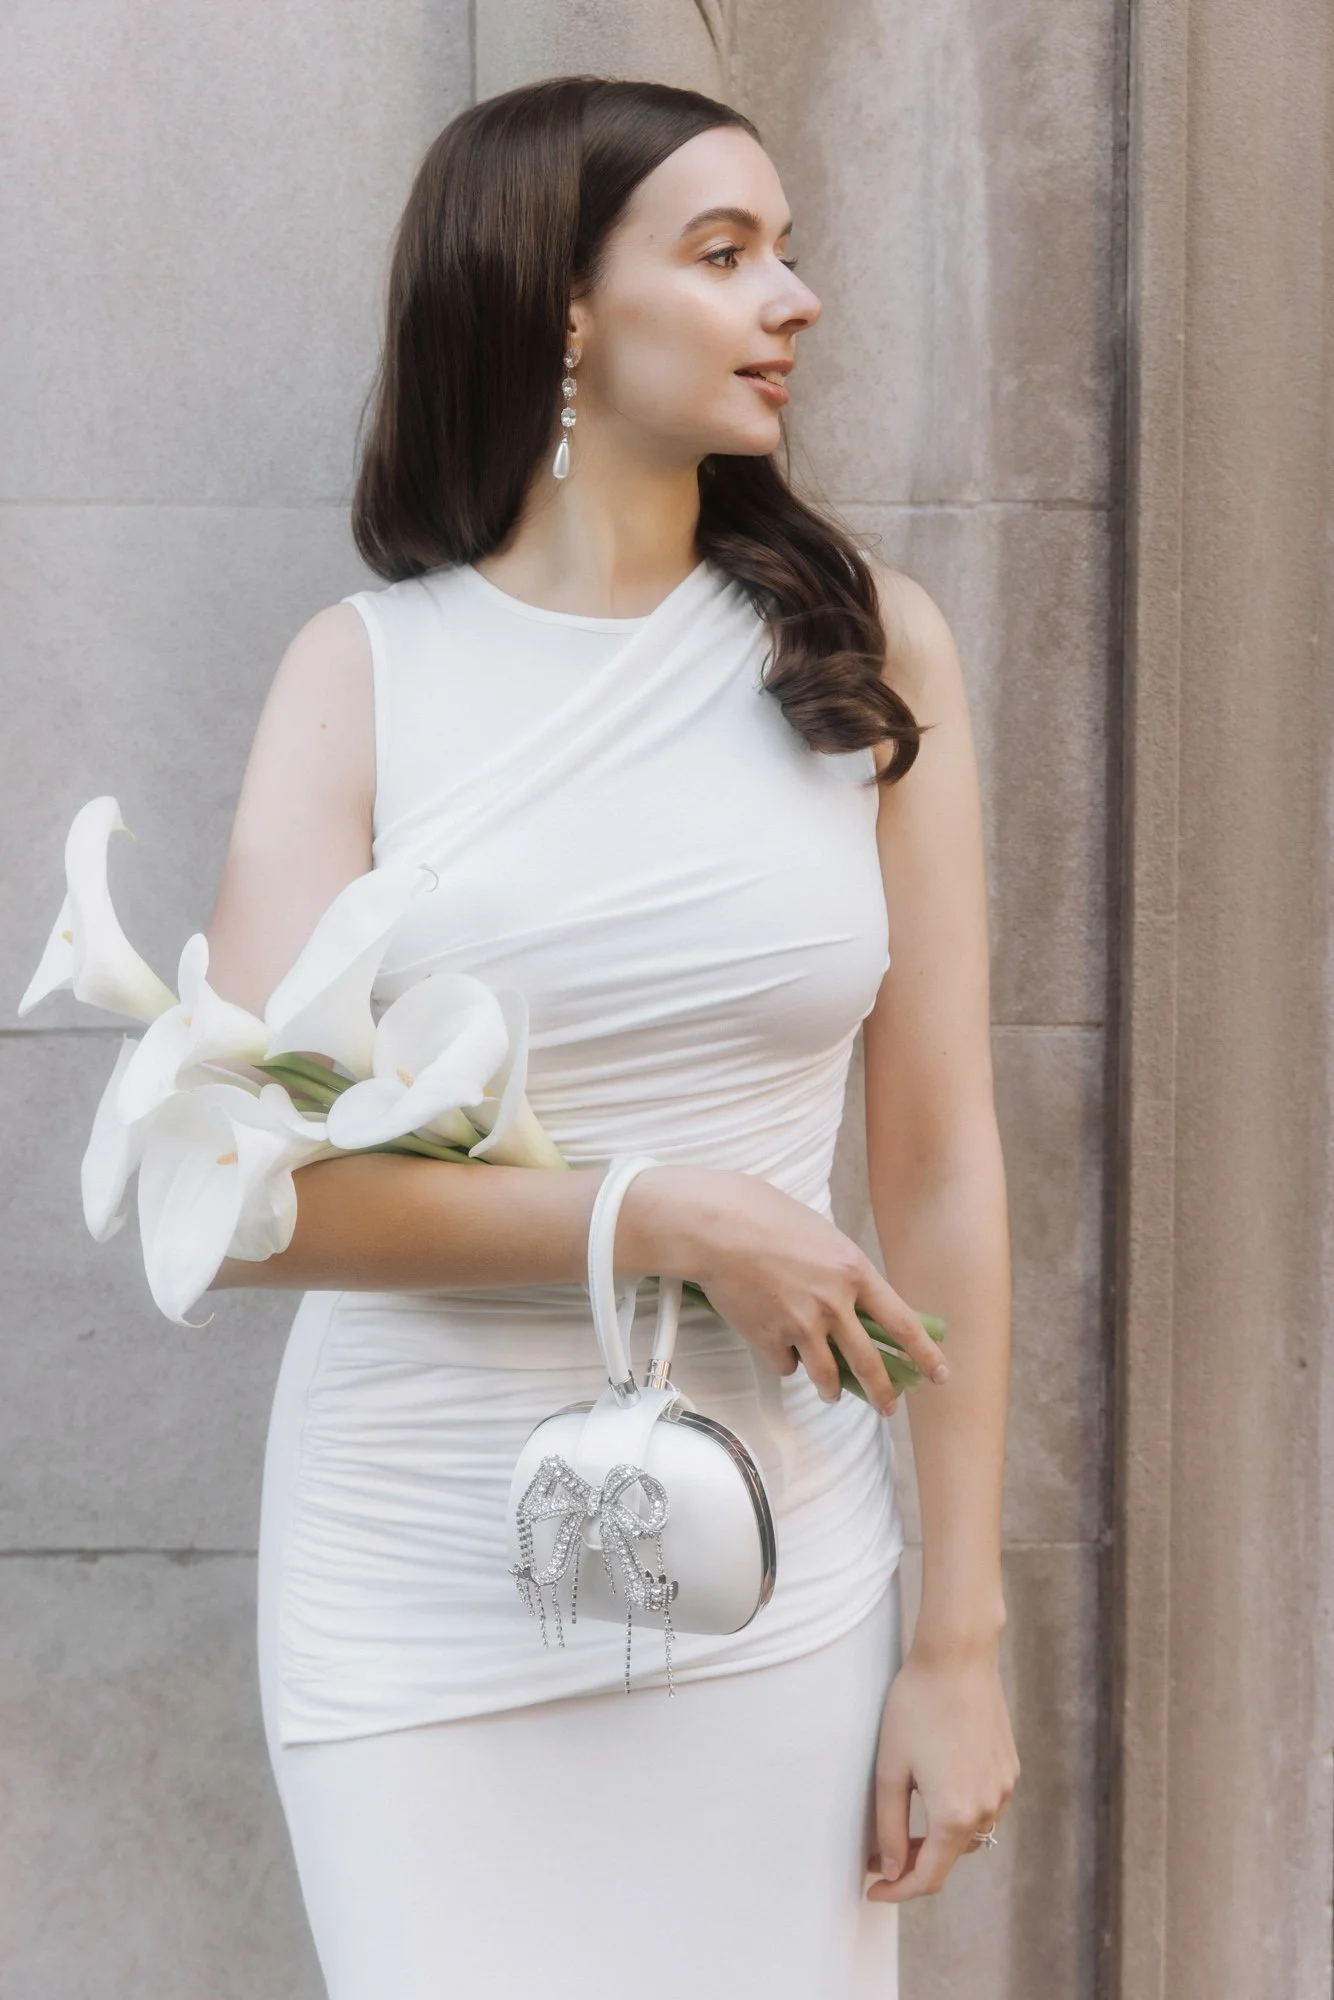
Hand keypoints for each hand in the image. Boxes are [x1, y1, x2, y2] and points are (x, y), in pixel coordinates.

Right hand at [618, 1164, 949, 1416]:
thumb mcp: (822, 1234)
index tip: (939, 1375)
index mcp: (853, 1272)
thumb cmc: (766, 1216)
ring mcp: (801, 1325)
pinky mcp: (769, 1339)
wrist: (717, 1227)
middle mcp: (833, 1304)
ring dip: (832, 1389)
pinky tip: (778, 1347)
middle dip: (883, 1393)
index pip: (902, 1324)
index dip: (924, 1354)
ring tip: (831, 1392)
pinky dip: (785, 1361)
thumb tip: (852, 1296)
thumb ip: (841, 1269)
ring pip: (827, 1376)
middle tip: (889, 1407)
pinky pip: (786, 1365)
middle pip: (869, 1364)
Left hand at [865, 1641, 1019, 1900]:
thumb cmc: (916, 1706)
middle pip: (949, 1856)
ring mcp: (1004, 1789)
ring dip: (939, 1835)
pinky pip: (984, 1805)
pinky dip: (960, 1809)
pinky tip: (937, 1782)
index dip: (898, 1890)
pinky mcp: (1009, 1768)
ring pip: (969, 1832)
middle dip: (915, 1860)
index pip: (928, 1877)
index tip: (873, 1889)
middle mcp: (987, 1808)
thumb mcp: (891, 1768)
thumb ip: (889, 1827)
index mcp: (955, 1815)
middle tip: (880, 1849)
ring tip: (908, 1814)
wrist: (958, 1657)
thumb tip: (892, 1870)